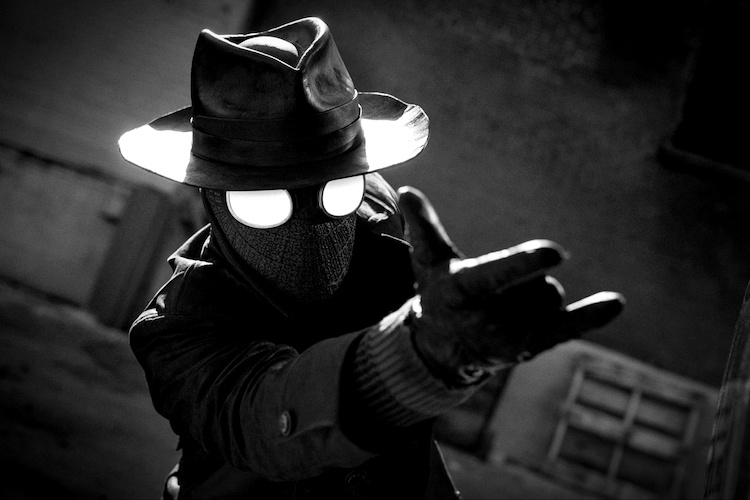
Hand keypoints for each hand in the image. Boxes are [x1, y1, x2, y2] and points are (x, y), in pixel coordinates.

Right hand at [397, 186, 624, 385]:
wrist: (447, 346)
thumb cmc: (440, 293)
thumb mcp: (427, 261)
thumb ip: (423, 226)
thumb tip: (407, 190)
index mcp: (464, 291)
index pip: (497, 274)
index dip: (524, 262)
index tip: (555, 252)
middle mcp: (489, 319)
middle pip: (537, 283)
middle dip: (526, 279)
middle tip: (495, 292)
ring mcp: (513, 337)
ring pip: (551, 297)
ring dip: (537, 295)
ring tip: (505, 308)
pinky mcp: (532, 347)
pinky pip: (570, 327)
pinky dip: (592, 315)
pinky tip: (615, 302)